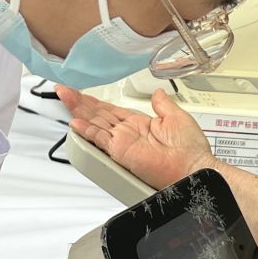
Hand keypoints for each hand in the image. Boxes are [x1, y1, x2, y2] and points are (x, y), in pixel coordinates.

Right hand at [59, 84, 214, 191]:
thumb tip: (157, 93)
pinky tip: (76, 123)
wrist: (194, 167)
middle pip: (98, 115)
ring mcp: (123, 144)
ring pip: (95, 125)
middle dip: (80, 103)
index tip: (80, 93)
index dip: (94, 101)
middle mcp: (128, 134)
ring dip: (79, 112)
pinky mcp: (121, 154)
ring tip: (64, 99)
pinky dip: (87, 132)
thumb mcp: (176, 117)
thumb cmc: (190, 149)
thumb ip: (163, 104)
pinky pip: (101, 140)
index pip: (110, 110)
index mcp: (139, 124)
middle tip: (63, 91)